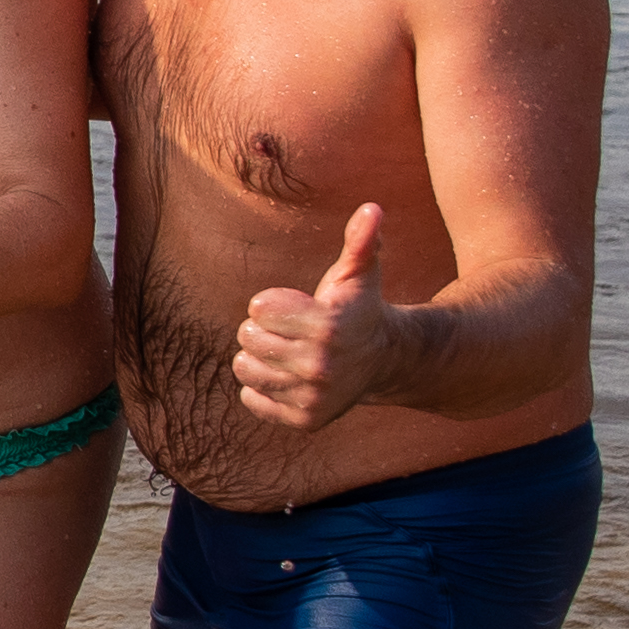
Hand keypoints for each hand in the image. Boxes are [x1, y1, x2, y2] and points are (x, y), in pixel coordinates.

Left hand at [232, 203, 397, 431]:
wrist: (383, 360)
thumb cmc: (358, 307)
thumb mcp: (360, 271)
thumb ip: (361, 240)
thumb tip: (372, 208)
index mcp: (327, 327)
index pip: (258, 309)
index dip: (272, 302)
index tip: (297, 306)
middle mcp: (320, 367)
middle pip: (247, 338)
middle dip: (263, 329)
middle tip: (291, 330)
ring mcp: (312, 397)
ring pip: (245, 369)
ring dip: (258, 357)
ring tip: (287, 352)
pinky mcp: (304, 420)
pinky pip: (251, 399)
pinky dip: (262, 387)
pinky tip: (288, 376)